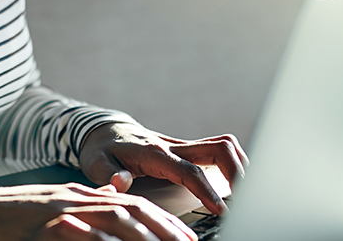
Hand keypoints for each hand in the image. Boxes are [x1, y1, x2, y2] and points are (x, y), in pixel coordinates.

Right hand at [0, 183, 197, 240]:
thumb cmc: (4, 217)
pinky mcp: (41, 228)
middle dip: (163, 228)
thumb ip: (81, 204)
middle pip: (129, 209)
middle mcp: (72, 200)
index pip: (129, 204)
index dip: (161, 220)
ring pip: (112, 219)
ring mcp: (56, 213)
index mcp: (76, 196)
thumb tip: (113, 197)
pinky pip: (80, 236)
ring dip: (143, 235)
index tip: (184, 236)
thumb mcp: (49, 206)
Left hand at [77, 123, 248, 215]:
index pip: (189, 171)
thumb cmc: (101, 150)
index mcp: (154, 153)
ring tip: (246, 192)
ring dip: (240, 165)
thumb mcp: (95, 163)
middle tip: (245, 200)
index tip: (222, 210)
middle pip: (218, 149)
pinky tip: (235, 183)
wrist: (104, 131)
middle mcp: (173, 146)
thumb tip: (120, 182)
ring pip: (223, 145)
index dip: (207, 191)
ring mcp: (183, 145)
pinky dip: (233, 163)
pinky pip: (218, 149)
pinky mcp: (187, 149)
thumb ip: (108, 173)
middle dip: (237, 172)